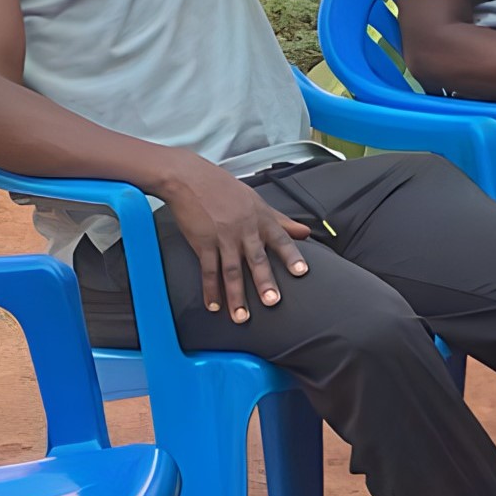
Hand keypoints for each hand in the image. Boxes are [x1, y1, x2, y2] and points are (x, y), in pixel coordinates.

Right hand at [150, 163, 317, 321]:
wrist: (189, 178)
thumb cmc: (225, 188)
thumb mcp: (258, 201)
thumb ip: (282, 221)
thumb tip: (306, 232)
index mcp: (261, 220)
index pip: (280, 240)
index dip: (291, 256)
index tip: (301, 272)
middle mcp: (244, 230)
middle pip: (256, 259)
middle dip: (264, 282)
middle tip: (272, 302)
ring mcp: (222, 238)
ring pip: (231, 270)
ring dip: (236, 295)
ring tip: (241, 317)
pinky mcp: (202, 243)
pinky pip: (208, 270)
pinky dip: (210, 289)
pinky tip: (214, 305)